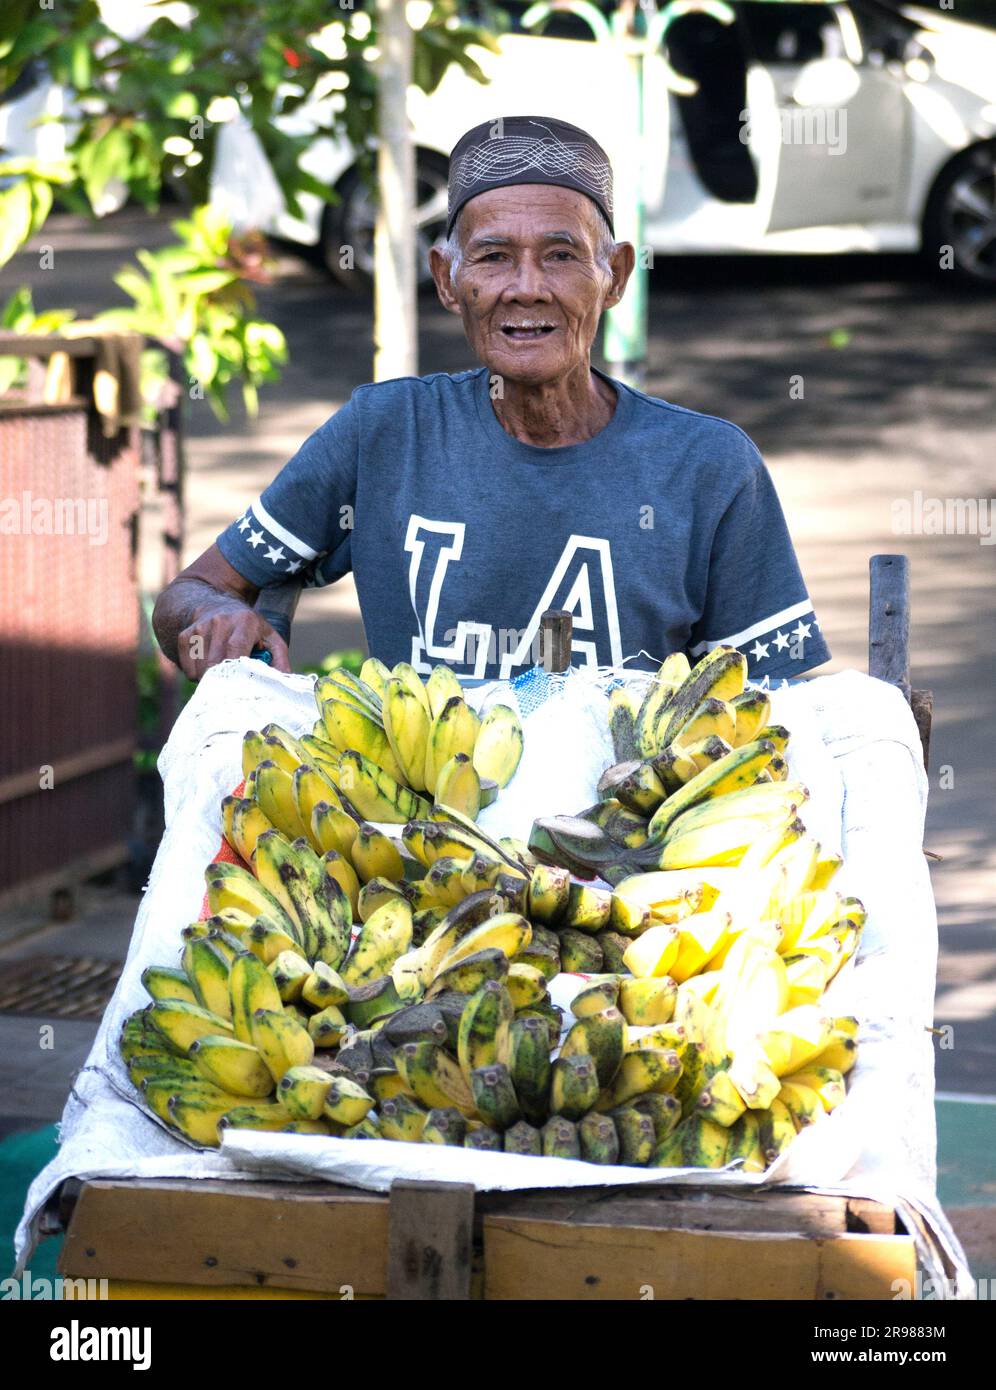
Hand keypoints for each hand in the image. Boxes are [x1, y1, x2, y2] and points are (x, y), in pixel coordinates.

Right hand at [176, 600, 290, 679]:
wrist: (216, 605)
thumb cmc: (249, 627)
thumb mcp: (269, 636)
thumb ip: (280, 658)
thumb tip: (284, 681)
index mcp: (244, 622)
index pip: (236, 650)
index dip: (236, 672)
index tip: (240, 688)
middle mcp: (219, 622)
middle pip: (216, 663)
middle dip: (224, 681)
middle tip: (232, 689)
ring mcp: (200, 628)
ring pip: (201, 668)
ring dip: (210, 679)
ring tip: (222, 675)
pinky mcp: (186, 636)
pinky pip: (188, 667)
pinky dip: (196, 674)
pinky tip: (207, 668)